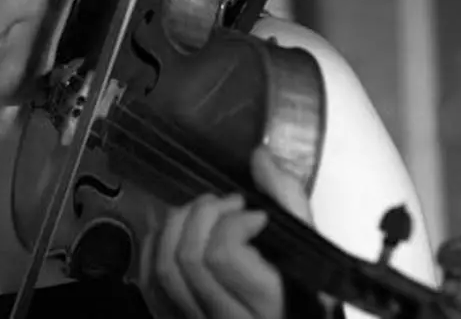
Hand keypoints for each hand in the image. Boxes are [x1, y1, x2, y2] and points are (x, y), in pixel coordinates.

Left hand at [140, 146, 313, 318]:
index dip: (233, 222)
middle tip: (224, 205)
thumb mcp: (309, 248)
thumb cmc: (304, 291)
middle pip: (188, 258)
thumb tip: (261, 157)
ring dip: (177, 227)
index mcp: (269, 306)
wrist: (290, 314)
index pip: (222, 256)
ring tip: (203, 215)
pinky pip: (150, 283)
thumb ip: (289, 200)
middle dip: (202, 215)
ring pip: (163, 269)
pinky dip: (157, 247)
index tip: (254, 214)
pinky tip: (177, 232)